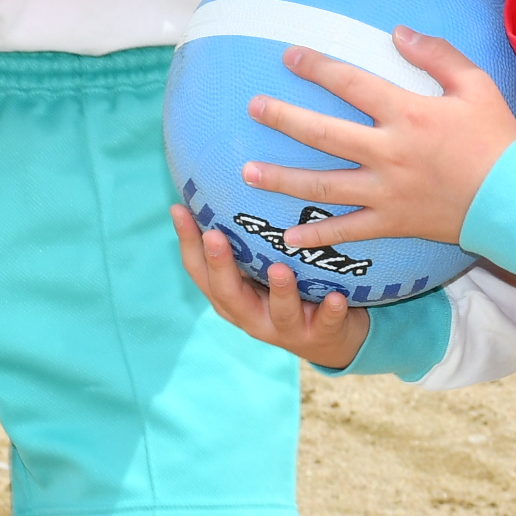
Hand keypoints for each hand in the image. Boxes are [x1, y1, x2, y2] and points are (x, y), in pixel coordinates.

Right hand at [171, 205, 370, 368]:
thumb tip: (234, 178)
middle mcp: (251, 315)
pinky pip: (325, 324)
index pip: (199, 271)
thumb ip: (245, 241)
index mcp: (231, 296)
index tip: (179, 208)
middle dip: (221, 265)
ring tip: (279, 269)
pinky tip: (336, 297)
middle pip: (228, 293)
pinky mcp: (319, 335)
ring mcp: (285, 328)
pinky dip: (330, 312)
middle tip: (213, 236)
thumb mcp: (260, 267)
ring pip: (279, 312)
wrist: (329, 337)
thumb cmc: (287, 290)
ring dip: (280, 291)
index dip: (187, 242)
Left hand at [242, 30, 515, 251]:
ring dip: (282, 179)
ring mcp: (386, 191)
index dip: (317, 67)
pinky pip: (348, 231)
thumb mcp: (476, 84)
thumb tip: (398, 32)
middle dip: (283, 118)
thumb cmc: (498, 139)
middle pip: (323, 133)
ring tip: (247, 172)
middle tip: (253, 107)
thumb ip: (436, 54)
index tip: (288, 57)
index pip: (350, 83)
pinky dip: (317, 237)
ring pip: (323, 185)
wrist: (515, 200)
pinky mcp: (392, 222)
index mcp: (407, 113)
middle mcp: (388, 152)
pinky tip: (287, 237)